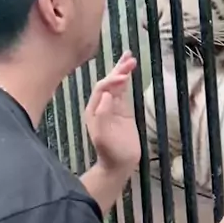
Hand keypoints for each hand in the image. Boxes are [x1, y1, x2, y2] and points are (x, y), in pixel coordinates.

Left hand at [85, 52, 140, 175]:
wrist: (119, 164)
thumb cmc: (111, 152)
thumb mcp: (104, 136)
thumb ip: (104, 115)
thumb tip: (108, 94)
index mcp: (93, 110)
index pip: (102, 89)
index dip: (112, 81)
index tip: (125, 76)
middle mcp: (101, 105)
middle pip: (108, 82)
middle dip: (118, 70)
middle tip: (130, 59)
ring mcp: (112, 107)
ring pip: (116, 84)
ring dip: (122, 71)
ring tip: (130, 57)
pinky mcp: (122, 110)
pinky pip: (123, 91)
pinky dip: (127, 80)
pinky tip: (130, 71)